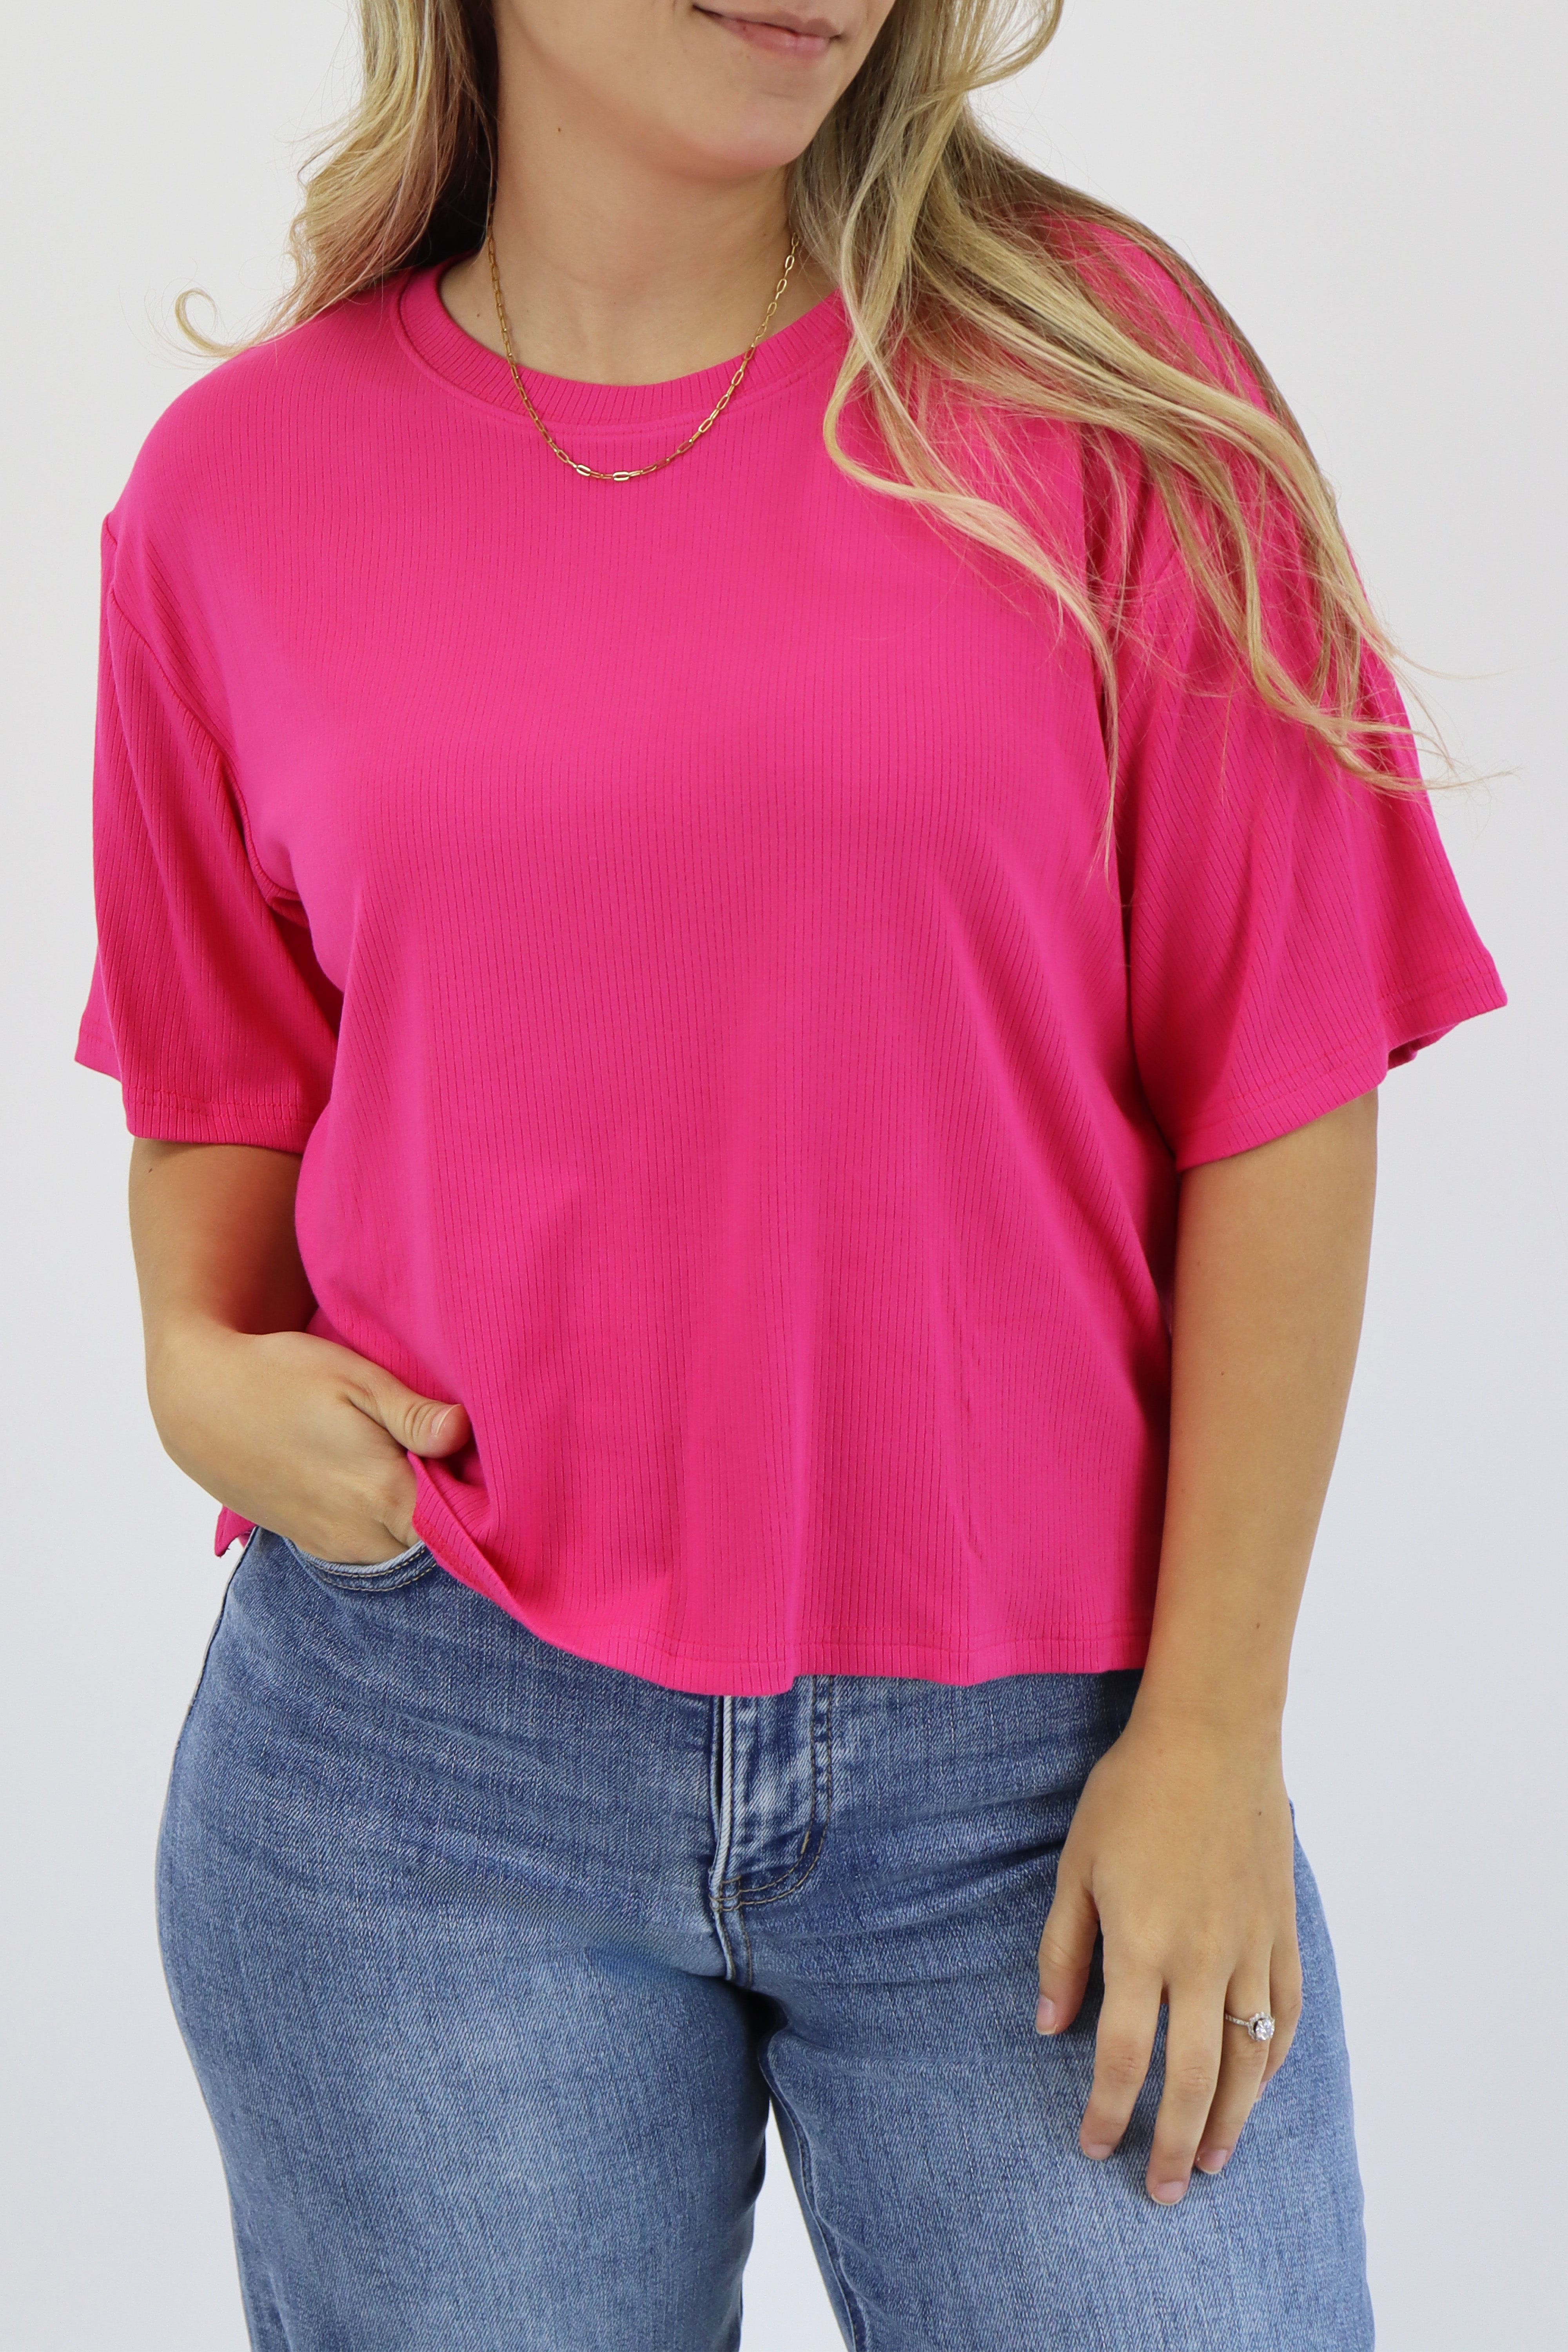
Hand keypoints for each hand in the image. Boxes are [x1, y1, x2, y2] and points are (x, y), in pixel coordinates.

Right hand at [151, 1320, 470, 1562]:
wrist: (200, 1402)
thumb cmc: (282, 1377)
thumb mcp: (353, 1379)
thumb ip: (412, 1413)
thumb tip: (464, 1430)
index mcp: (383, 1493)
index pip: (464, 1530)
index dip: (493, 1509)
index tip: (509, 1478)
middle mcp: (362, 1533)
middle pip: (440, 1545)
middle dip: (464, 1515)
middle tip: (477, 1469)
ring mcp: (337, 1544)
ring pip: (408, 1551)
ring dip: (427, 1523)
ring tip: (435, 1473)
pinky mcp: (317, 1543)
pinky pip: (376, 1550)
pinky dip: (394, 1528)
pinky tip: (394, 1486)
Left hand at [1034, 1704, 1301, 2203]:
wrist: (1213, 1735)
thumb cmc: (1132, 1793)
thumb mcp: (1076, 1866)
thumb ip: (1064, 1951)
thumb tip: (1049, 2027)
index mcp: (1141, 1944)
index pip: (1122, 2056)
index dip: (1106, 2110)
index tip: (1094, 2147)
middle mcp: (1202, 1959)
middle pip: (1191, 2079)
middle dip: (1174, 2144)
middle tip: (1163, 2191)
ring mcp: (1251, 1947)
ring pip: (1246, 2060)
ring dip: (1230, 2120)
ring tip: (1213, 2162)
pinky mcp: (1283, 1930)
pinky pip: (1285, 2015)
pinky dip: (1272, 2061)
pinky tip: (1257, 2088)